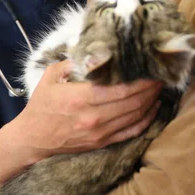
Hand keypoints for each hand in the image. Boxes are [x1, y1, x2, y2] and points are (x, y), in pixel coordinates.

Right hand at [13, 60, 162, 161]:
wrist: (32, 140)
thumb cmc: (41, 105)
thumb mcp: (51, 76)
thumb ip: (72, 62)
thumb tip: (93, 51)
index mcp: (81, 97)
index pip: (120, 88)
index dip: (140, 80)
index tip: (151, 68)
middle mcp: (94, 116)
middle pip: (133, 102)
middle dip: (151, 88)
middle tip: (161, 75)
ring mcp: (100, 132)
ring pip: (136, 116)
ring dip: (151, 101)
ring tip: (159, 88)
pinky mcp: (103, 143)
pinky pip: (131, 132)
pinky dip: (146, 120)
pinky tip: (153, 109)